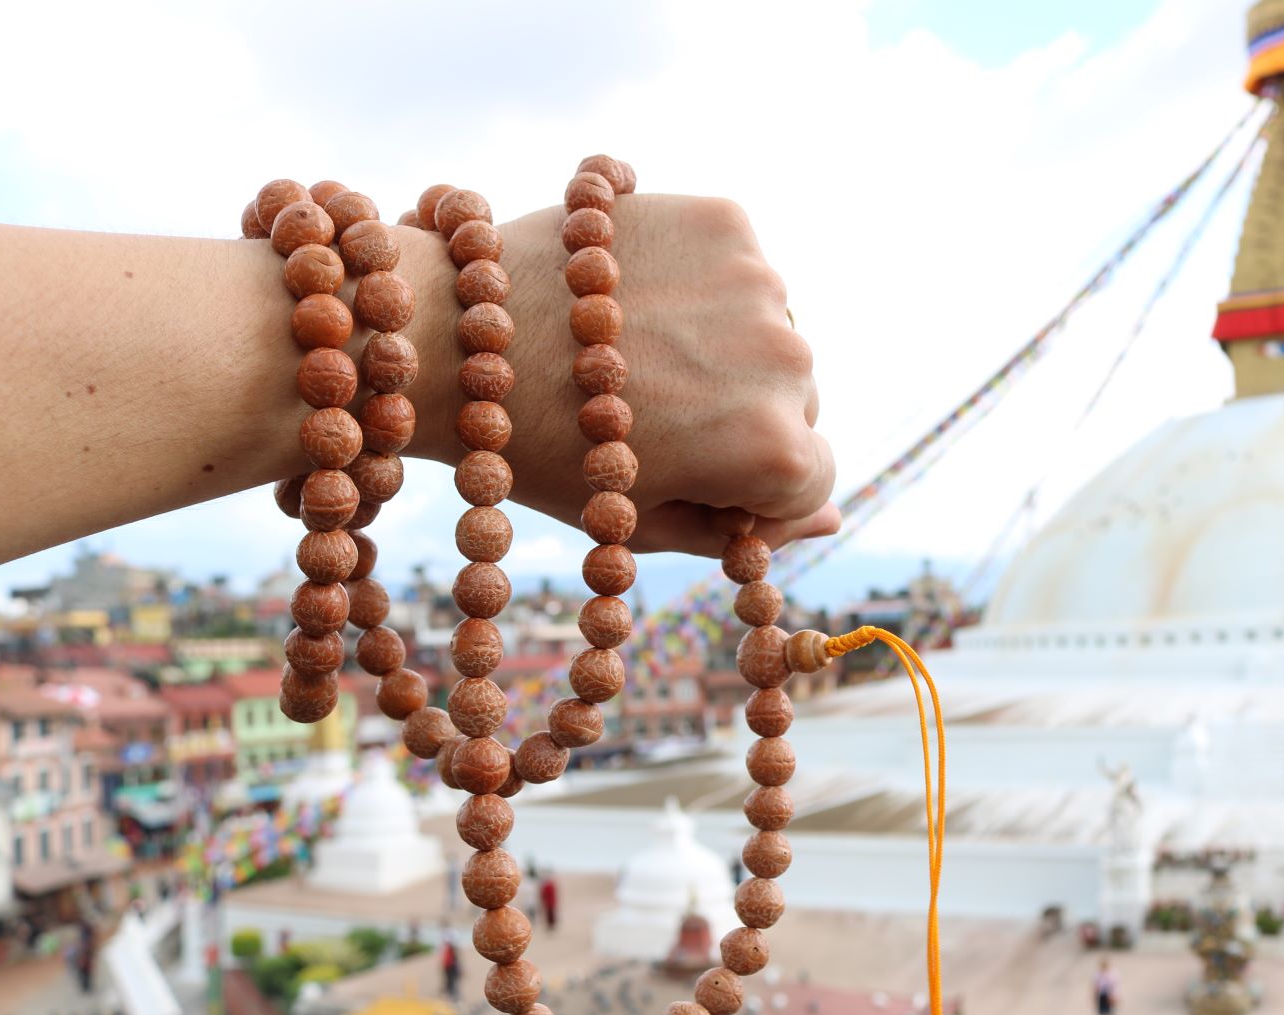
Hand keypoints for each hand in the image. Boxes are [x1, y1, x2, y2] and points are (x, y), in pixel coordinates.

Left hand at [404, 194, 839, 555]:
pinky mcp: (723, 218)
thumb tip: (832, 519)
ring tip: (638, 357)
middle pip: (795, 403)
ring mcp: (757, 279)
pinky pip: (741, 267)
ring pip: (769, 331)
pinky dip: (705, 284)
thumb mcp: (638, 519)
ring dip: (725, 348)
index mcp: (773, 447)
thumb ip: (740, 528)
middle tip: (651, 420)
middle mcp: (786, 357)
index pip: (813, 478)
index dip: (759, 500)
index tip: (703, 492)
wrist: (452, 337)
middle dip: (740, 420)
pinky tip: (638, 301)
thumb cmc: (539, 449)